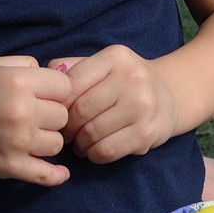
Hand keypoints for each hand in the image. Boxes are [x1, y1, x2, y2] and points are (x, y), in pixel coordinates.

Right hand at [0, 57, 72, 185]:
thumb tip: (59, 77)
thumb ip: (29, 65)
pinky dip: (56, 175)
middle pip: (63, 116)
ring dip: (47, 140)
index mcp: (20, 81)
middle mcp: (22, 110)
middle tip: (32, 115)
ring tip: (29, 135)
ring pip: (57, 143)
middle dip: (51, 115)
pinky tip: (60, 172)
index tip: (44, 95)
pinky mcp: (10, 165)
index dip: (56, 91)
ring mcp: (17, 141)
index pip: (65, 87)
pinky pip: (46, 174)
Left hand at [48, 45, 176, 163]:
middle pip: (80, 110)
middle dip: (67, 127)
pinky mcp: (147, 133)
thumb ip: (73, 68)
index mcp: (115, 57)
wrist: (172, 95)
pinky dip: (93, 154)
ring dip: (79, 144)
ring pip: (92, 133)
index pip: (72, 83)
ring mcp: (142, 106)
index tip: (56, 113)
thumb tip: (41, 78)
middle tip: (65, 133)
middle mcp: (132, 78)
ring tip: (79, 143)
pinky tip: (94, 150)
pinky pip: (107, 150)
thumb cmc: (125, 81)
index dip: (58, 104)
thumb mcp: (104, 65)